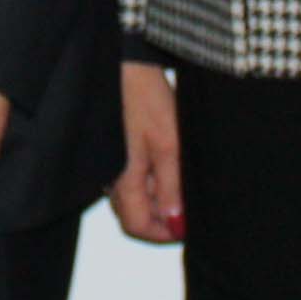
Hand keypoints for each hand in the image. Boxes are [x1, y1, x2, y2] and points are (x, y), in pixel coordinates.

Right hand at [109, 63, 184, 242]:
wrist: (127, 67)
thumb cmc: (146, 100)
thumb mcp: (169, 145)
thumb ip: (172, 186)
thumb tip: (175, 219)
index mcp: (123, 179)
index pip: (138, 226)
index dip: (164, 232)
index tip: (187, 224)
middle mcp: (112, 178)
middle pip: (135, 216)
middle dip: (163, 216)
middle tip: (188, 204)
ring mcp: (112, 166)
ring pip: (135, 199)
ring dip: (159, 198)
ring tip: (180, 178)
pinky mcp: (117, 154)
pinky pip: (132, 181)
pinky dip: (151, 181)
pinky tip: (167, 163)